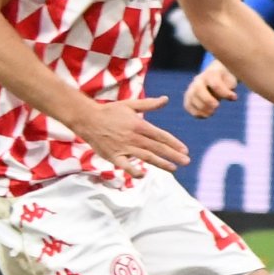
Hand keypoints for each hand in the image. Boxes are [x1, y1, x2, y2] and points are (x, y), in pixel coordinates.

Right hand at [71, 95, 192, 176]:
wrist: (86, 118)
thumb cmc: (110, 111)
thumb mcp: (131, 105)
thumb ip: (150, 104)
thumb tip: (166, 99)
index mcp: (139, 125)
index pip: (161, 136)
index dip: (174, 143)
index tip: (185, 150)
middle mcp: (134, 137)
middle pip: (157, 148)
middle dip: (173, 155)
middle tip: (187, 161)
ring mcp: (124, 147)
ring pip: (146, 157)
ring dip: (161, 163)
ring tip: (174, 168)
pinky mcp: (113, 156)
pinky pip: (125, 166)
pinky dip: (133, 171)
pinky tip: (143, 175)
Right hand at [183, 63, 237, 118]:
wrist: (215, 76)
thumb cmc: (225, 80)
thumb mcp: (231, 80)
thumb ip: (230, 87)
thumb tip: (232, 98)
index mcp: (211, 74)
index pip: (215, 84)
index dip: (224, 93)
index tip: (234, 98)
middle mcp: (199, 80)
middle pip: (199, 90)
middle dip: (207, 100)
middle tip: (217, 106)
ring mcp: (192, 88)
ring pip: (192, 98)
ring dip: (202, 108)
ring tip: (212, 112)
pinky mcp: (189, 97)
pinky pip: (188, 105)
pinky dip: (195, 112)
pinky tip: (205, 115)